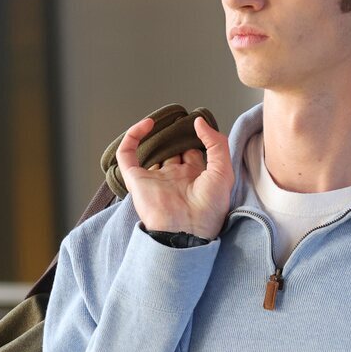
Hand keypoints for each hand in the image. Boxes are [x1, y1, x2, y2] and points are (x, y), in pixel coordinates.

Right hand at [115, 114, 233, 238]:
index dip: (196, 138)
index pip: (194, 153)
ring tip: (163, 121)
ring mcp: (155, 178)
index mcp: (196, 179)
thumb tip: (200, 122)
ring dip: (156, 137)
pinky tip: (147, 125)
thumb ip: (216, 144)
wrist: (186, 230)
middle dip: (175, 137)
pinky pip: (127, 155)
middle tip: (178, 121)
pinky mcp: (137, 180)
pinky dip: (132, 137)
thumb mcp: (223, 172)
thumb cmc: (208, 209)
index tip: (198, 125)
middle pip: (172, 152)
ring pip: (152, 152)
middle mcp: (175, 178)